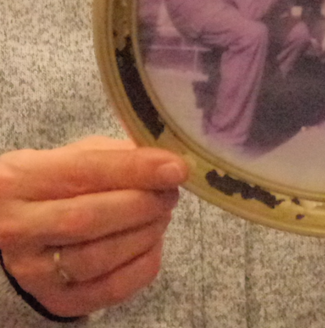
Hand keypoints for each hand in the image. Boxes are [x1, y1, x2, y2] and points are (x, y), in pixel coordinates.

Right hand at [0, 136, 188, 317]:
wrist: (23, 227)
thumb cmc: (57, 183)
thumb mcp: (76, 156)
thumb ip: (118, 156)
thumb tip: (167, 165)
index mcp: (20, 180)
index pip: (84, 171)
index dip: (136, 170)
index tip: (176, 168)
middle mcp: (17, 228)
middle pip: (89, 219)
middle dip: (144, 203)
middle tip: (170, 192)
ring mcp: (33, 271)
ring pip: (99, 257)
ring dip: (146, 232)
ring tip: (161, 213)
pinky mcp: (57, 300)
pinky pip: (112, 289)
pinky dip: (145, 263)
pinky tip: (152, 241)